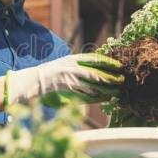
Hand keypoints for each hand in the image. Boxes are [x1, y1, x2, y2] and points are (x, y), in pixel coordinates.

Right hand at [7, 53, 123, 107]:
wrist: (35, 80)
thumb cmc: (51, 72)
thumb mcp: (66, 63)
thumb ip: (79, 64)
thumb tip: (95, 67)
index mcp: (74, 59)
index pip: (95, 59)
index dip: (109, 62)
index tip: (119, 65)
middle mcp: (73, 67)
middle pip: (97, 73)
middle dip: (111, 77)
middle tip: (122, 80)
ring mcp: (71, 79)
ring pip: (93, 85)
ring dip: (106, 88)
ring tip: (117, 91)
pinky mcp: (68, 89)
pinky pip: (85, 94)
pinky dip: (96, 96)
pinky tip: (104, 98)